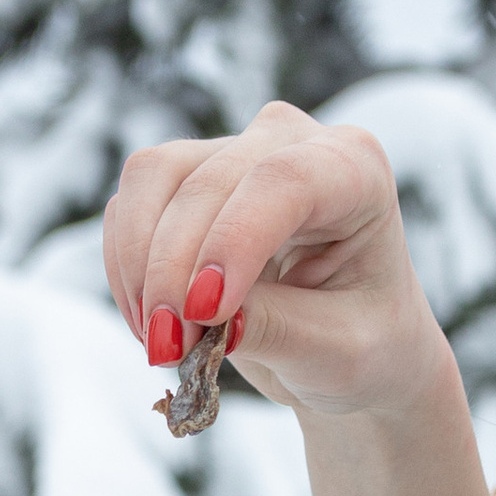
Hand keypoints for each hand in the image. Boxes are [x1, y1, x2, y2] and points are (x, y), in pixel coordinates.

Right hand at [103, 100, 436, 422]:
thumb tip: (205, 315)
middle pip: (208, 181)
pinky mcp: (188, 176)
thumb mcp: (341, 353)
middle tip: (167, 349)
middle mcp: (293, 142)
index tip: (204, 312)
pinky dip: (127, 266)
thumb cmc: (368, 345)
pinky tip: (149, 324)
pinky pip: (132, 202)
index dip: (234, 240)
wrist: (351, 349)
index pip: (283, 181)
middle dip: (175, 269)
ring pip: (155, 178)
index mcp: (357, 171)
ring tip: (159, 343)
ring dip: (140, 264)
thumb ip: (278, 329)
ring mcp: (234, 150)